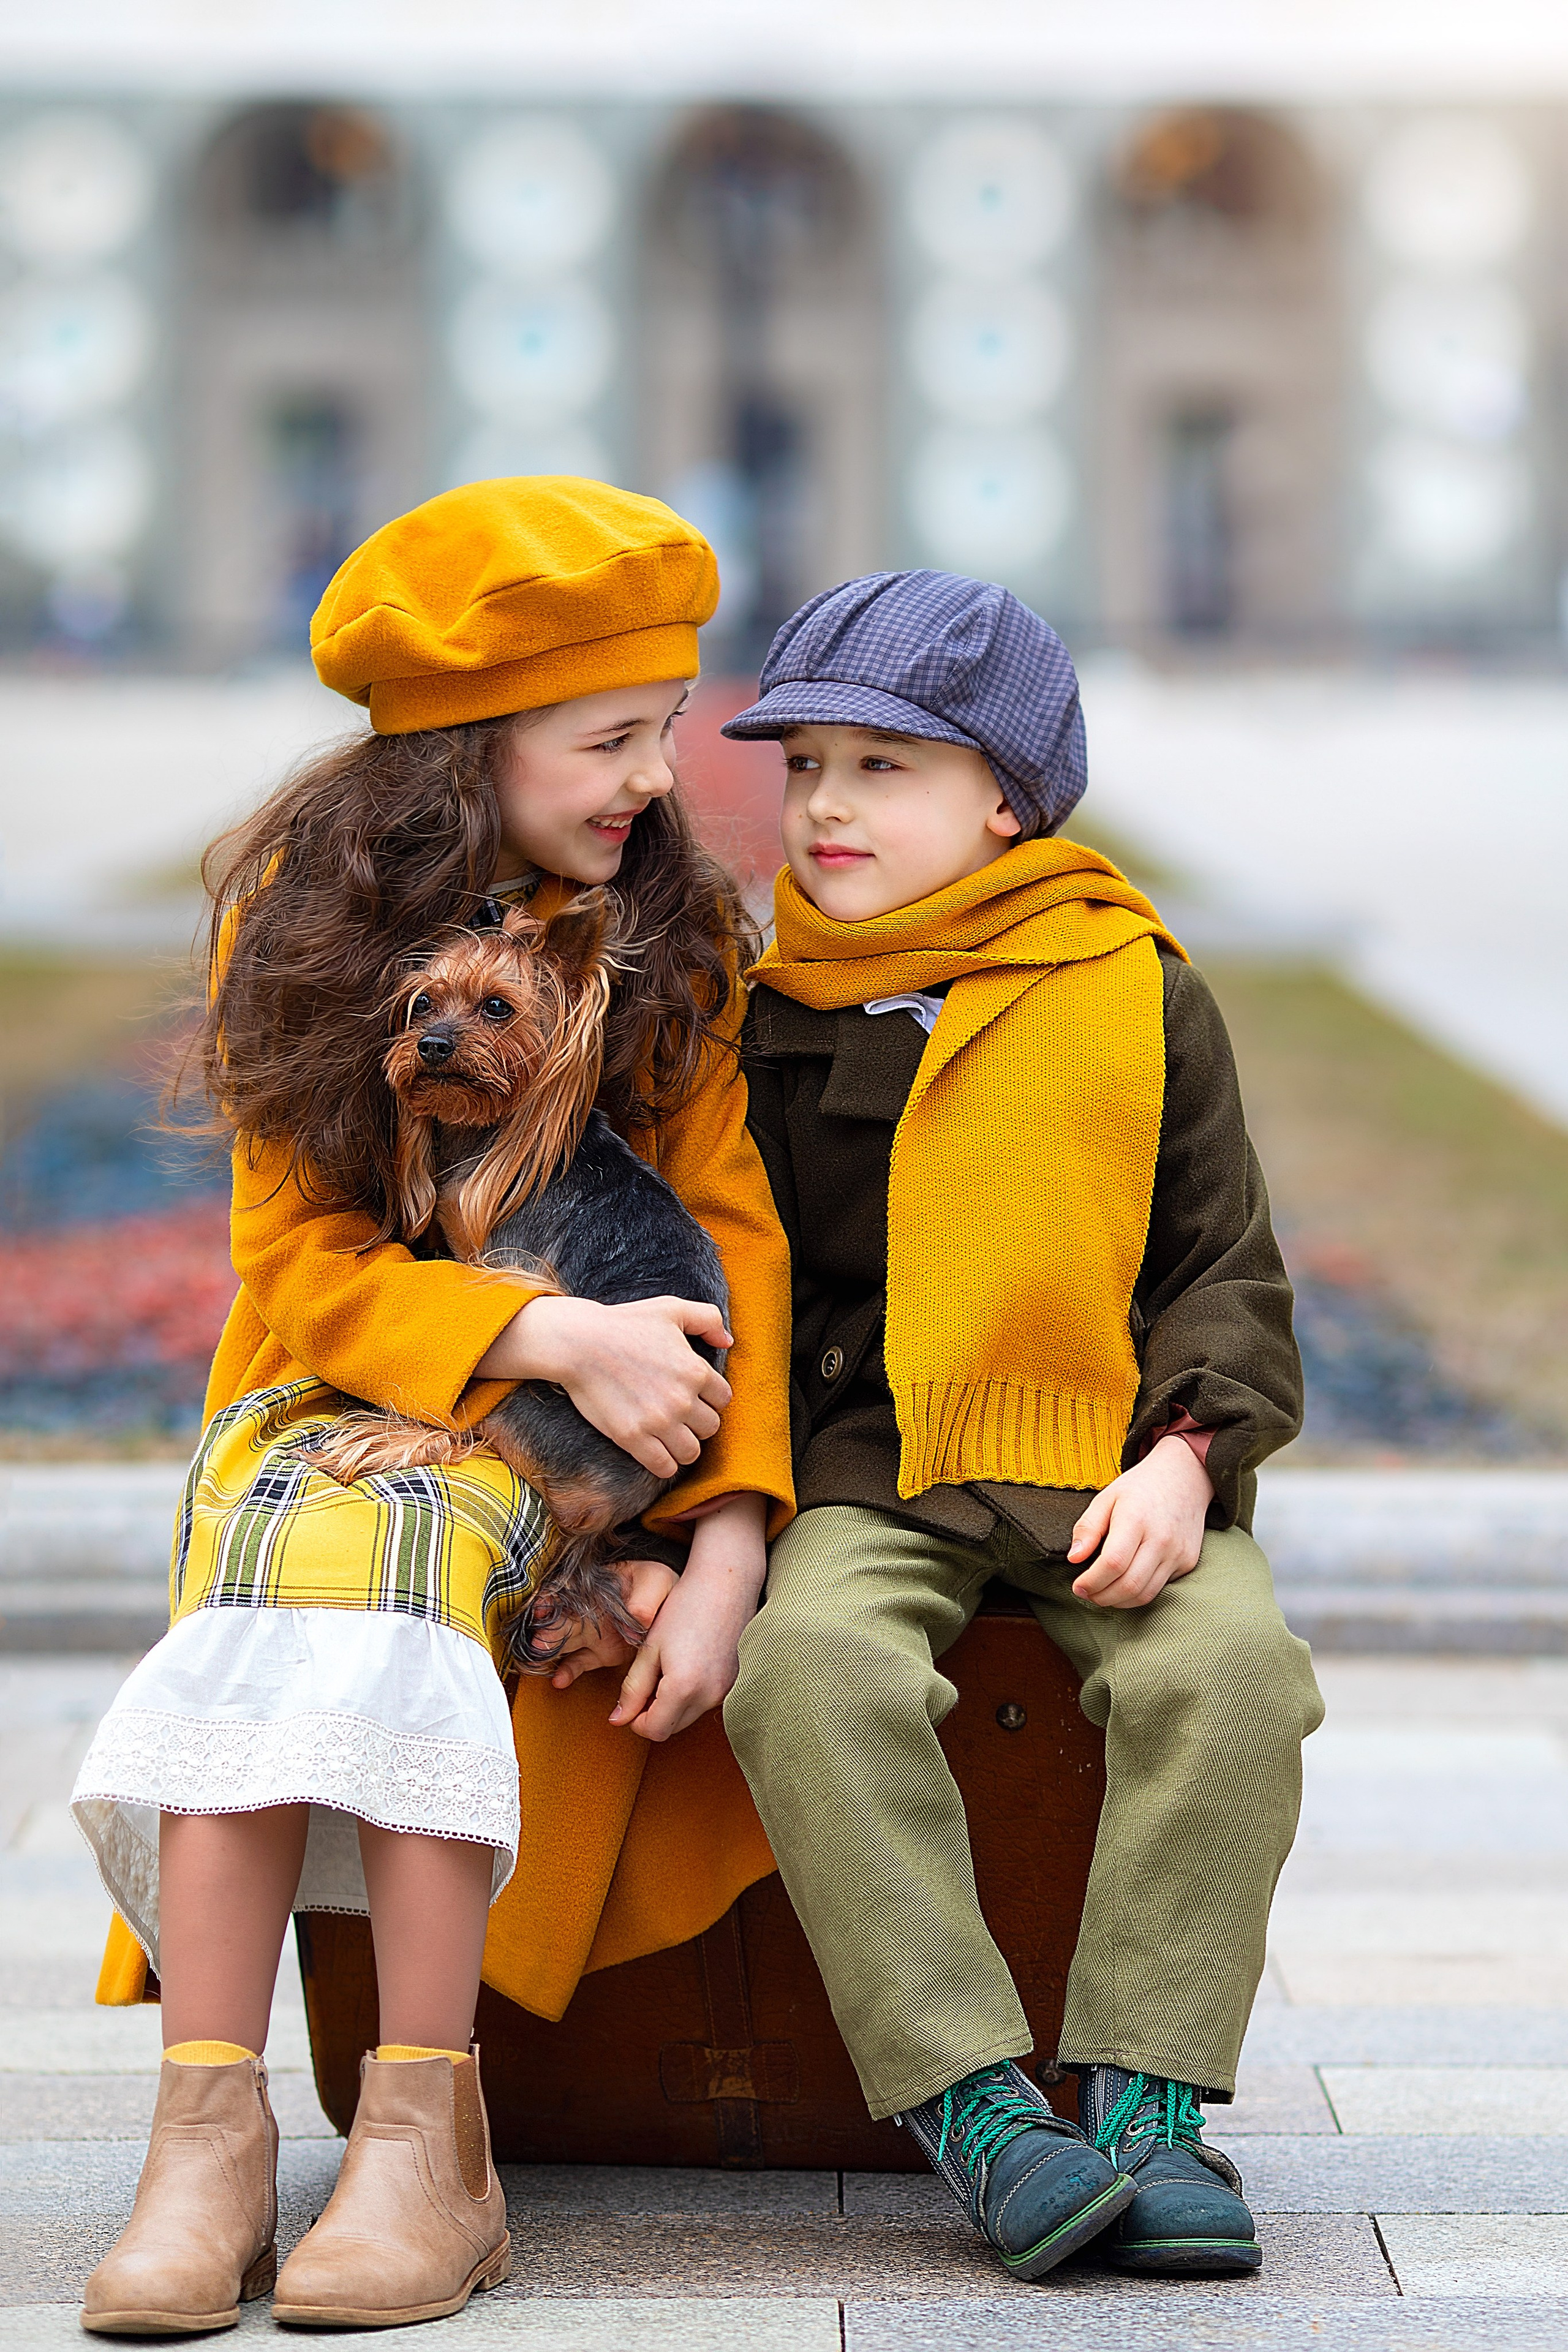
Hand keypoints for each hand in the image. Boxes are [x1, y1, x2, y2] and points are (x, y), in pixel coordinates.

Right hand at [475, 1293, 732, 1477]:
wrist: (579, 1342)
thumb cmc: (625, 1323)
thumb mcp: (671, 1308)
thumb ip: (708, 1319)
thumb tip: (727, 1342)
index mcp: (696, 1370)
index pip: (723, 1400)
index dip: (710, 1399)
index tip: (693, 1396)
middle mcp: (682, 1400)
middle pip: (710, 1428)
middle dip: (698, 1423)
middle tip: (680, 1416)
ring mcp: (658, 1422)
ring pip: (691, 1452)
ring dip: (683, 1447)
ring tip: (670, 1437)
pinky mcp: (633, 1438)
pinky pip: (664, 1467)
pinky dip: (664, 1464)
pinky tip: (656, 1452)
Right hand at [545, 1559, 679, 1689]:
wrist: (671, 1604)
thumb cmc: (659, 1584)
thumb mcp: (656, 1581)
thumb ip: (645, 1598)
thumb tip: (637, 1618)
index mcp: (596, 1587)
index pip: (566, 1590)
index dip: (550, 1598)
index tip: (541, 1609)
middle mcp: (587, 1610)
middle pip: (558, 1621)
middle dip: (544, 1632)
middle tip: (536, 1645)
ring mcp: (591, 1633)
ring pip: (562, 1643)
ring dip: (548, 1653)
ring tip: (536, 1664)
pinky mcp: (599, 1653)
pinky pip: (578, 1663)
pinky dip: (567, 1672)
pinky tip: (559, 1681)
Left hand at [610, 1492, 767, 1742]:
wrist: (725, 1584)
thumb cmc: (684, 1608)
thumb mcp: (650, 1648)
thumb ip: (632, 1688)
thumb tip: (617, 1720)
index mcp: (683, 1687)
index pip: (654, 1731)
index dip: (636, 1720)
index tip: (632, 1699)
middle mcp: (709, 1696)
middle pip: (672, 1728)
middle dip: (654, 1712)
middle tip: (649, 1677)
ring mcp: (726, 1691)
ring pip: (689, 1717)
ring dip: (673, 1704)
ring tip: (670, 1667)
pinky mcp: (735, 1683)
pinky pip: (706, 1702)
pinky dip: (692, 1695)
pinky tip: (689, 1665)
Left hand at [1067, 1434, 1213, 1609]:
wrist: (1184, 1477)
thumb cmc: (1140, 1488)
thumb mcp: (1106, 1498)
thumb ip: (1087, 1528)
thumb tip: (1074, 1559)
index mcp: (1136, 1518)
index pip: (1113, 1563)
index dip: (1092, 1582)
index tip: (1078, 1586)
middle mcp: (1161, 1538)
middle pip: (1129, 1585)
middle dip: (1102, 1597)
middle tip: (1087, 1594)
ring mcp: (1178, 1552)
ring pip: (1146, 1594)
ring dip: (1119, 1601)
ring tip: (1103, 1593)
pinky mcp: (1188, 1561)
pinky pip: (1160, 1588)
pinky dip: (1138, 1593)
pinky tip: (1125, 1583)